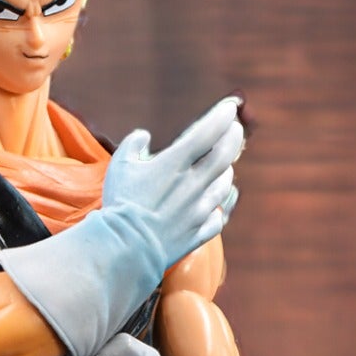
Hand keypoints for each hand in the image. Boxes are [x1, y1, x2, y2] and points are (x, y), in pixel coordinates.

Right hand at [99, 95, 244, 274]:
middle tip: (234, 129)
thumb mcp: (120, 165)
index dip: (223, 116)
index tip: (230, 107)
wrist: (126, 247)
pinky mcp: (198, 232)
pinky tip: (215, 204)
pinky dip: (219, 207)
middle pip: (226, 154)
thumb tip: (144, 136)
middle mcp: (194, 184)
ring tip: (223, 165)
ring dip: (225, 171)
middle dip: (233, 137)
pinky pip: (218, 217)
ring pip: (225, 184)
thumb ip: (134, 144)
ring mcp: (200, 210)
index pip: (208, 131)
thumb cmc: (121, 203)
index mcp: (176, 163)